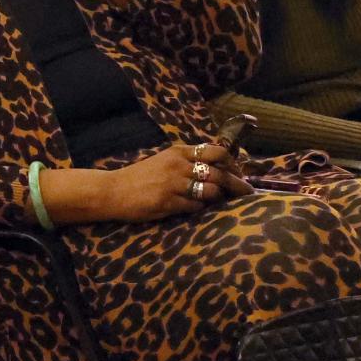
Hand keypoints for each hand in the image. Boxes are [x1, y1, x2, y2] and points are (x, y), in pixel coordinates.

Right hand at [107, 144, 252, 222]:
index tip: (239, 171)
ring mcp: (173, 184)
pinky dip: (201, 208)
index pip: (216, 151)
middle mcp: (178, 165)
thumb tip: (215, 167)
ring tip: (222, 201)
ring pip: (210, 190)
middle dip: (237, 183)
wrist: (113, 190)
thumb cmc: (140, 177)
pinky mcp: (168, 202)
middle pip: (219, 172)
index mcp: (178, 152)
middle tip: (247, 192)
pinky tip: (199, 209)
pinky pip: (195, 206)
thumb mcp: (164, 161)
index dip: (232, 162)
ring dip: (219, 197)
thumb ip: (187, 161)